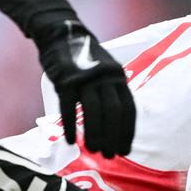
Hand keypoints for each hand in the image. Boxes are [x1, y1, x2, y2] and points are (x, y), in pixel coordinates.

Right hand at [34, 18, 134, 157]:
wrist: (62, 34)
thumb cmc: (85, 60)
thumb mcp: (106, 73)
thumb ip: (112, 94)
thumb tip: (116, 126)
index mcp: (119, 77)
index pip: (128, 110)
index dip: (127, 132)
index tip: (125, 150)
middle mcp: (105, 78)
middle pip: (113, 113)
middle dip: (113, 137)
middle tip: (110, 156)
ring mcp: (85, 78)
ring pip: (93, 112)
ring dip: (95, 134)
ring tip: (94, 151)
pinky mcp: (64, 80)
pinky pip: (68, 107)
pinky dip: (70, 126)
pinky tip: (71, 141)